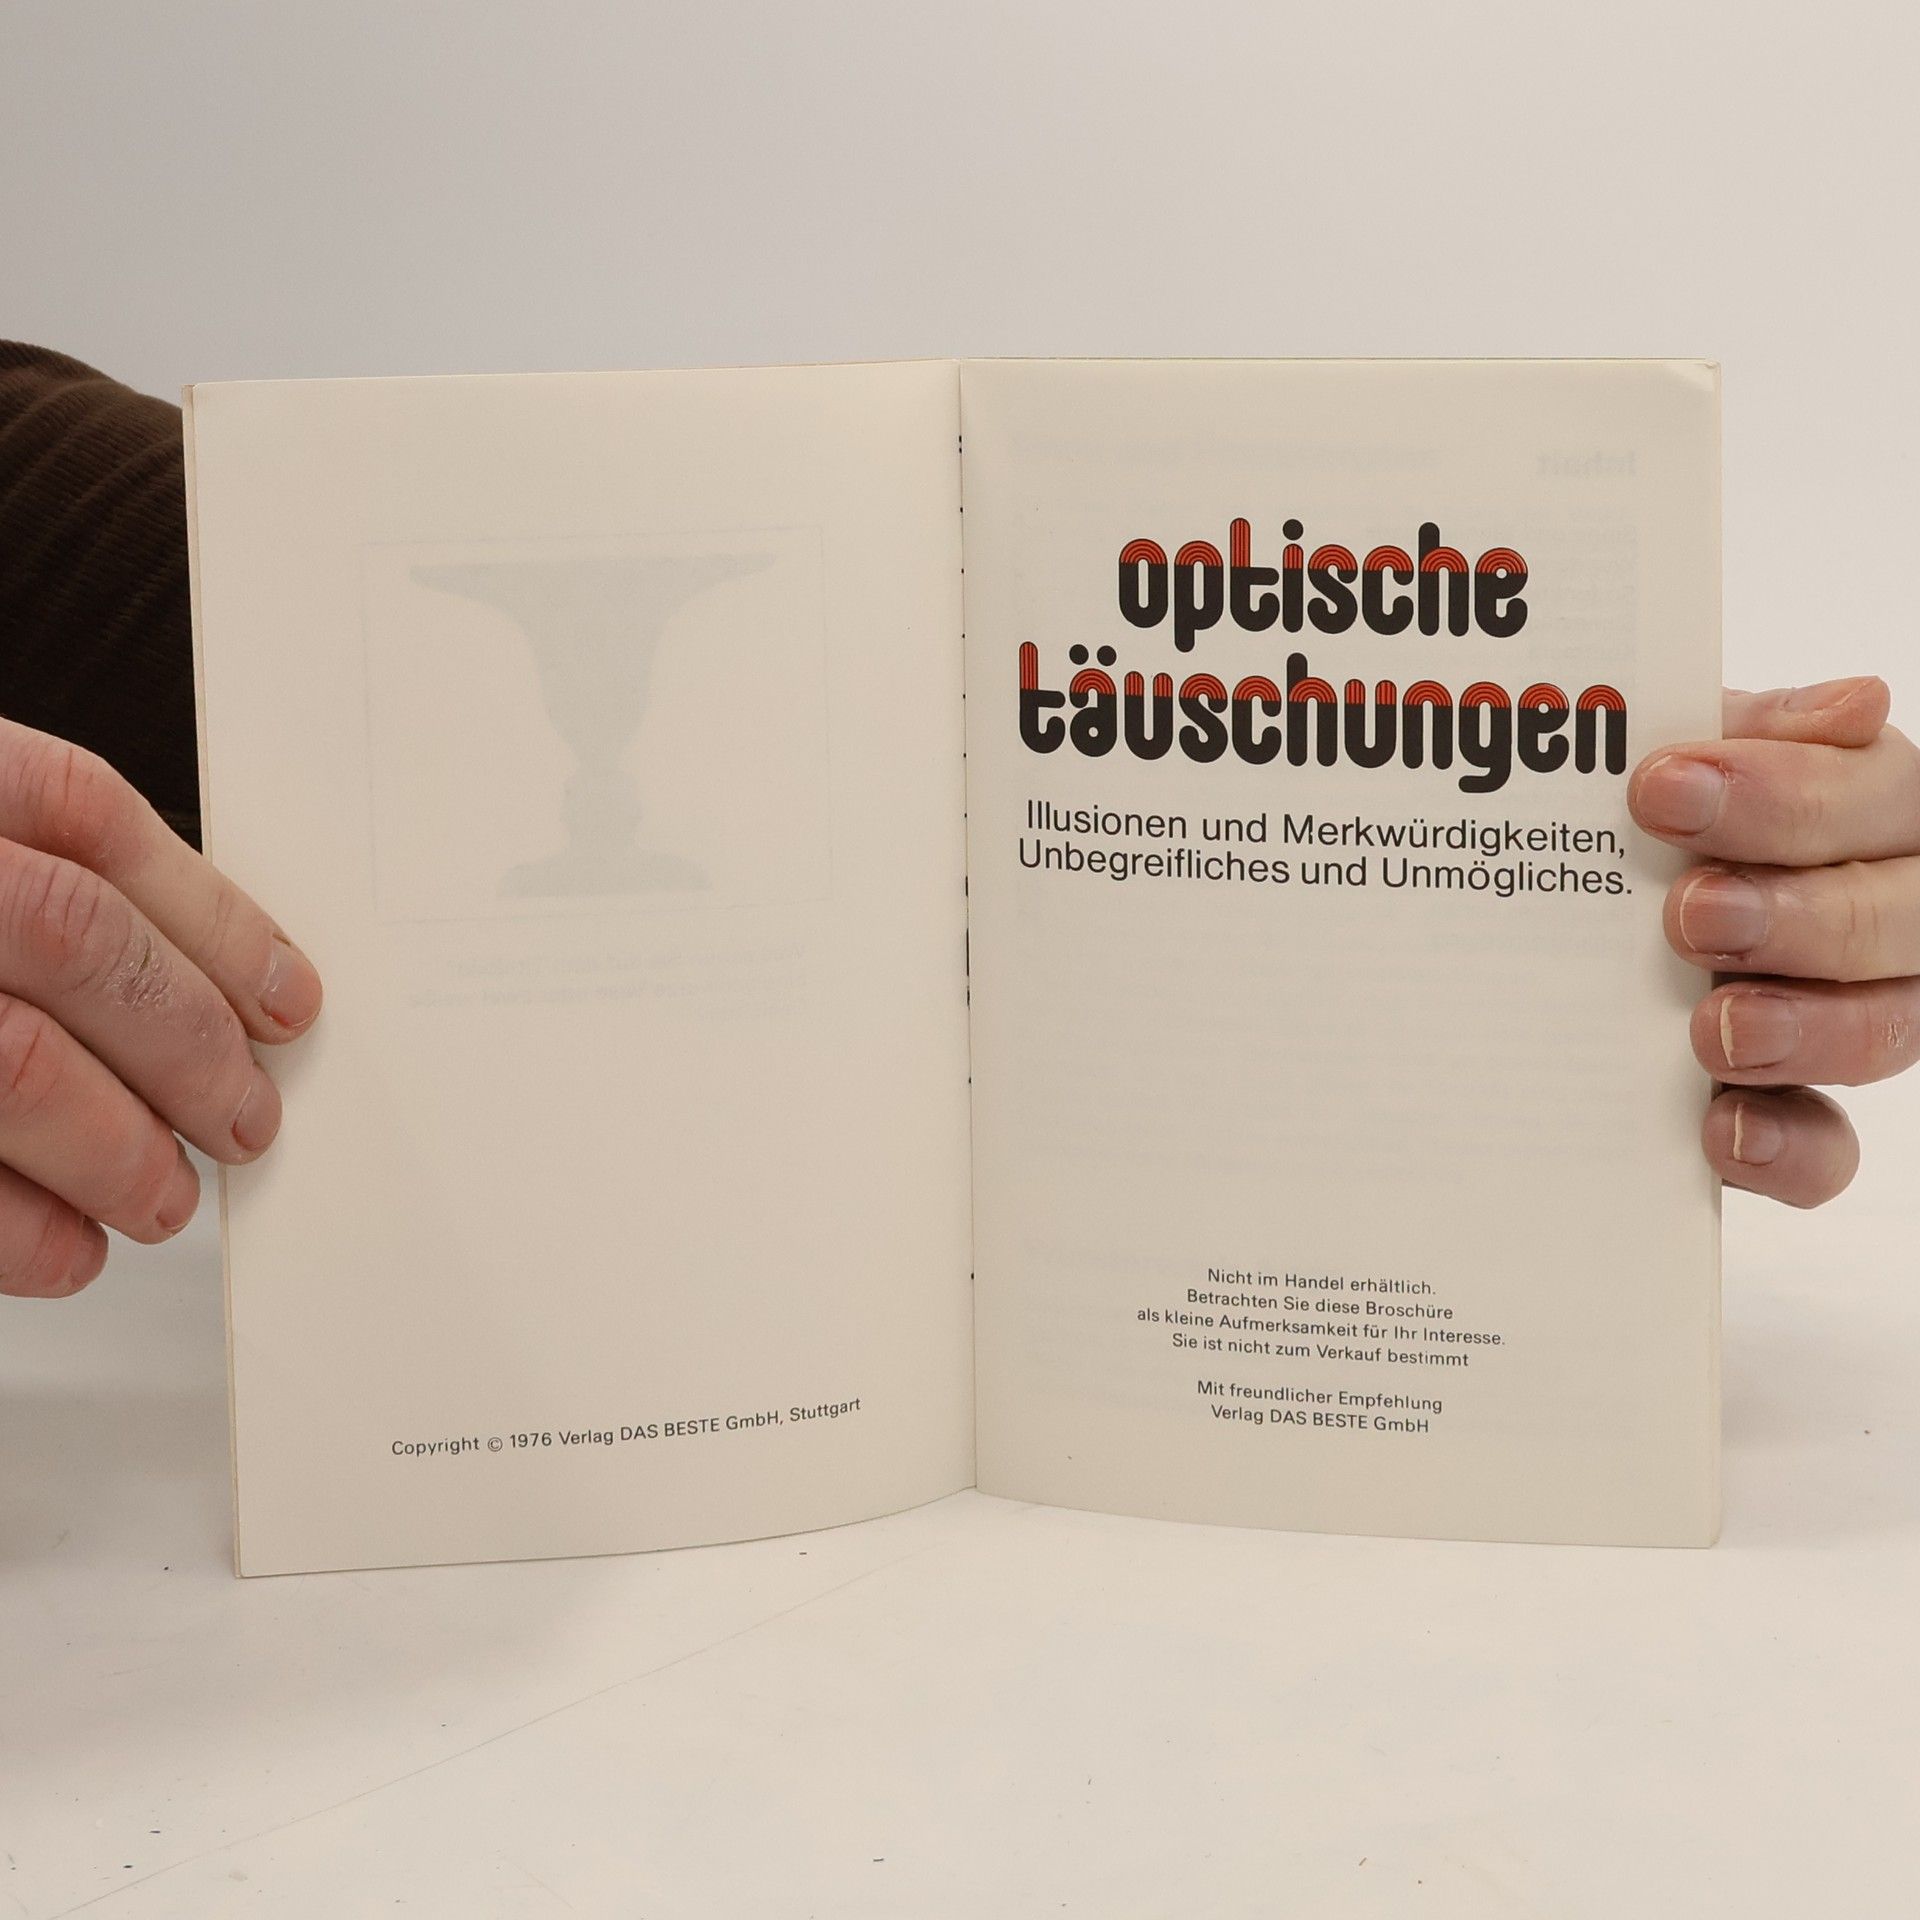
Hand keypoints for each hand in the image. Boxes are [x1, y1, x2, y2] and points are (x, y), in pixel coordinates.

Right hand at [0, 719, 319, 1296]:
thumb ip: (33, 877)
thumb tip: (212, 982)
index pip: (90, 820)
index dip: (215, 918)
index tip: (292, 1001)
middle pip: (77, 941)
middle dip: (189, 1046)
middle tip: (250, 1122)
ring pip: (15, 1062)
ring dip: (120, 1146)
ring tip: (168, 1195)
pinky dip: (18, 1227)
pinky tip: (70, 1248)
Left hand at [1629, 676, 1916, 1205]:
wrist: (1572, 923)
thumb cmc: (1654, 819)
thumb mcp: (1688, 756)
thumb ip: (1752, 733)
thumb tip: (1854, 704)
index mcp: (1871, 809)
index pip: (1875, 796)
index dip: (1784, 796)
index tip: (1663, 789)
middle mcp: (1884, 917)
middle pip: (1893, 921)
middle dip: (1794, 915)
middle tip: (1690, 914)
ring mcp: (1850, 1018)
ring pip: (1882, 1032)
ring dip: (1801, 1028)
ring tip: (1715, 1026)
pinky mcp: (1796, 1113)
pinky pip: (1826, 1150)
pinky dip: (1785, 1148)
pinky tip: (1722, 1130)